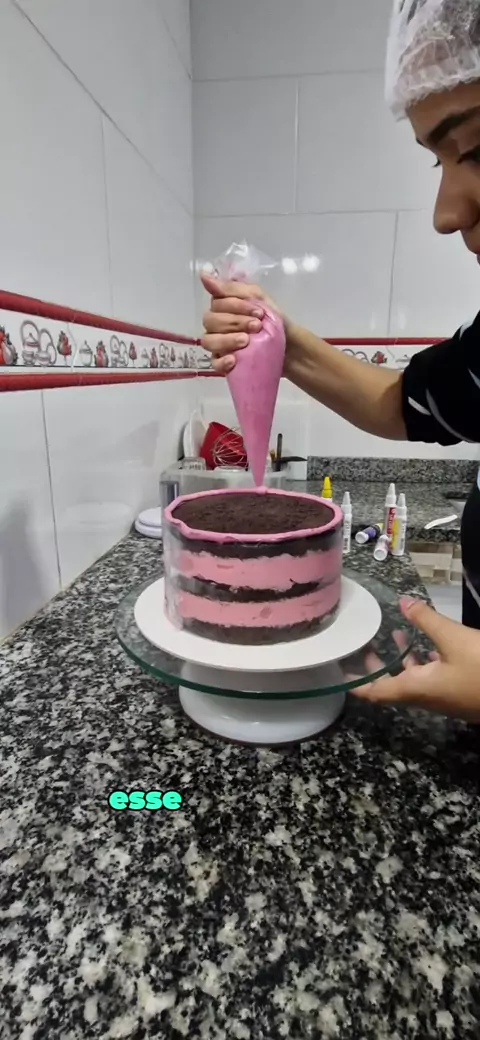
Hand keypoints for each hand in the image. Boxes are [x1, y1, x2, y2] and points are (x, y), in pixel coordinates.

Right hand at [201, 273, 282, 373]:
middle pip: (210, 321)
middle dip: (235, 322)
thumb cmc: (272, 319)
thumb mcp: (258, 298)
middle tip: (256, 326)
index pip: (216, 303)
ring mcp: (218, 345)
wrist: (290, 346)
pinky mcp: (224, 363)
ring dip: (227, 339)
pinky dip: (222, 361)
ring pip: (209, 341)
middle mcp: (216, 325)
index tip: (258, 312)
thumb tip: (203, 275)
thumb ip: (232, 288)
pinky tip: (233, 360)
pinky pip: (214, 363)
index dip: (235, 306)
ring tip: (247, 341)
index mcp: (222, 307)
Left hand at [350, 597, 479, 721]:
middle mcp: (426, 698)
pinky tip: (431, 645)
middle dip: (376, 667)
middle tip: (363, 645)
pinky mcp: (459, 694)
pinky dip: (424, 662)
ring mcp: (444, 698)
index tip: (338, 671)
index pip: (374, 693)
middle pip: (391, 687)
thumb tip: (404, 601)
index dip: (354, 683)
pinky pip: (431, 679)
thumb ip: (427, 620)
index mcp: (416, 689)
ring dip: (402, 661)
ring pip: (413, 681)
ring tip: (395, 634)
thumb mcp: (454, 639)